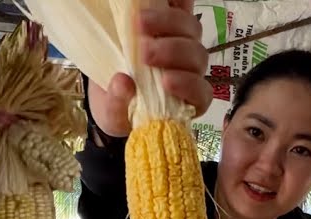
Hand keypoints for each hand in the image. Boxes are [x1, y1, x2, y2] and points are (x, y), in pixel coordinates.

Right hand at [87, 0, 213, 136]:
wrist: (110, 87)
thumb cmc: (119, 108)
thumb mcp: (111, 115)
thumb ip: (118, 104)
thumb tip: (124, 83)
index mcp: (184, 100)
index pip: (201, 94)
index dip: (189, 86)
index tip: (166, 81)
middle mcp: (189, 71)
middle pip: (196, 56)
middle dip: (173, 52)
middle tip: (145, 52)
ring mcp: (182, 44)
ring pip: (191, 30)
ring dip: (169, 23)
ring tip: (140, 22)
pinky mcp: (170, 23)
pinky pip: (182, 7)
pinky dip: (173, 3)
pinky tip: (153, 2)